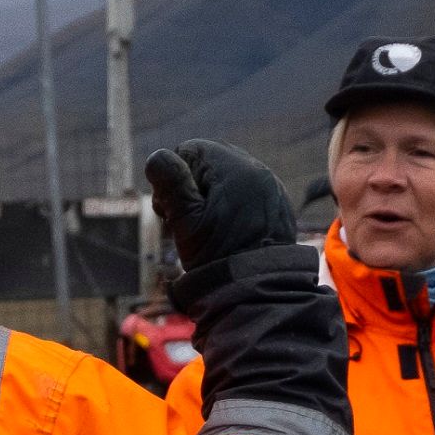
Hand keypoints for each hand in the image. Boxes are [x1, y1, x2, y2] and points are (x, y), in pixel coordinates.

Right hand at [145, 140, 298, 273]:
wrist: (260, 285)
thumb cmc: (218, 255)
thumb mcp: (186, 220)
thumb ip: (171, 184)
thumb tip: (158, 156)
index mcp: (232, 168)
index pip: (189, 149)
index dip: (173, 178)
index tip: (169, 209)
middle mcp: (255, 169)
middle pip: (209, 161)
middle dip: (191, 185)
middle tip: (184, 220)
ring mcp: (270, 185)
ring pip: (228, 175)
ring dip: (210, 194)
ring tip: (205, 227)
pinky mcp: (276, 203)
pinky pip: (247, 190)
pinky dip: (232, 203)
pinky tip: (226, 229)